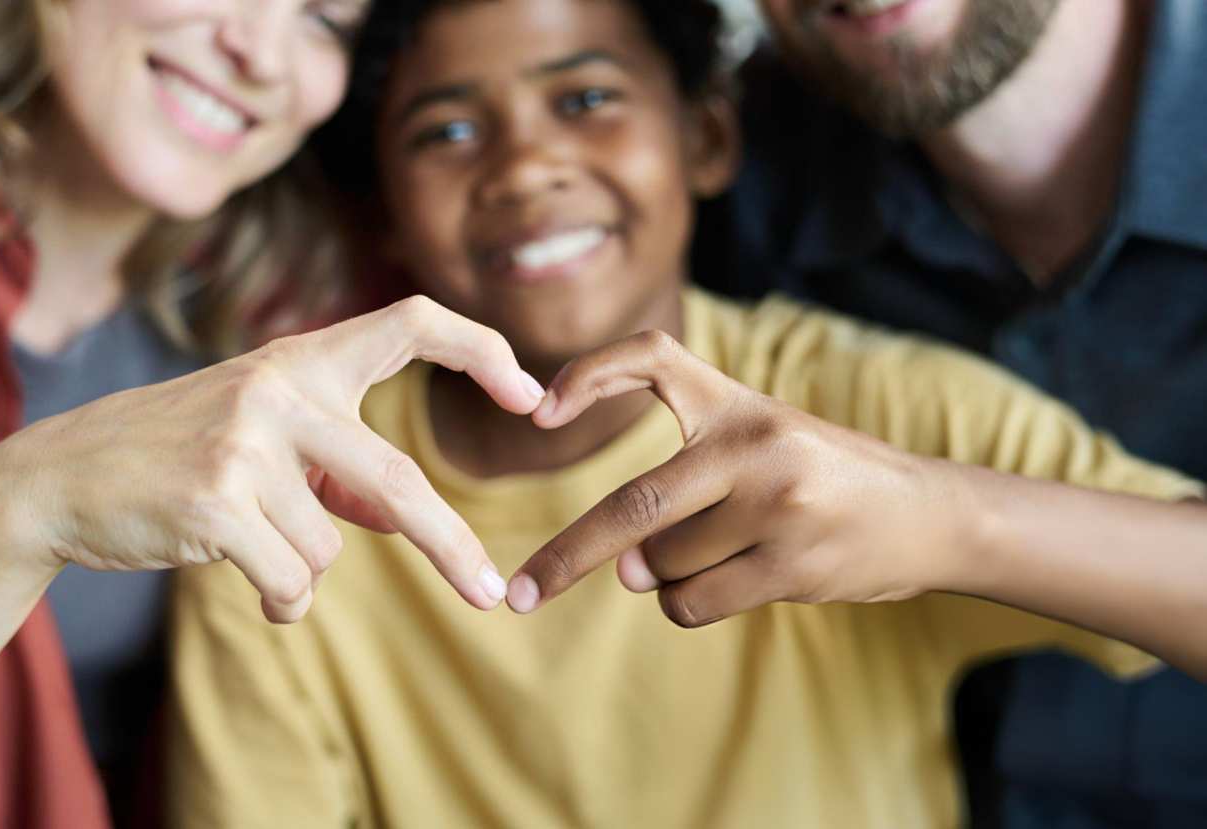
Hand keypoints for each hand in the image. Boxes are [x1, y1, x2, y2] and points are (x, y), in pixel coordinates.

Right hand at [0, 296, 543, 621]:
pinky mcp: (215, 499)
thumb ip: (333, 465)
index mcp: (303, 361)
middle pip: (398, 482)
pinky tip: (249, 581)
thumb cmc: (178, 453)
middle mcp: (281, 390)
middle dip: (451, 547)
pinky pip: (292, 580)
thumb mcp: (261, 434)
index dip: (482, 349)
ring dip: (303, 570)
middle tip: (491, 595)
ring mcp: (246, 442)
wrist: (61, 477)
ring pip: (330, 547)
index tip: (531, 397)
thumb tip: (399, 519)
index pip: (411, 321)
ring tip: (253, 549)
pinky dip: (282, 599)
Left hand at [506, 331, 965, 625]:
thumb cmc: (825, 478)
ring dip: (666, 576)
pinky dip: (691, 601)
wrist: (928, 514)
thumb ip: (684, 496)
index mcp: (739, 403)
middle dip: (566, 556)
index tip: (540, 408)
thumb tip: (627, 572)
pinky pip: (696, 602)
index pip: (653, 357)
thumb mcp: (761, 448)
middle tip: (520, 593)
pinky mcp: (794, 564)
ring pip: (665, 566)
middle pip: (635, 508)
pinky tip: (741, 578)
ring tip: (728, 552)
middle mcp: (755, 445)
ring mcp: (778, 506)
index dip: (590, 373)